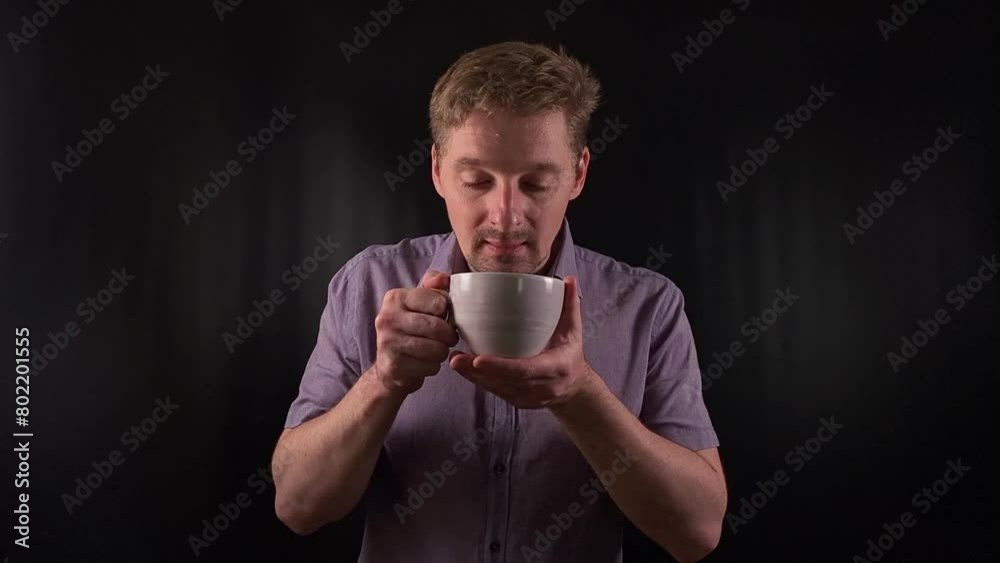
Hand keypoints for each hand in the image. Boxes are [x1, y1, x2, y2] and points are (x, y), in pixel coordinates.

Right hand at [373, 269, 458, 394]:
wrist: (390, 365)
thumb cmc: (411, 328)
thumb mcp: (420, 302)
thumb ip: (434, 285)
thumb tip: (444, 278)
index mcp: (395, 297)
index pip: (439, 302)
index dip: (447, 312)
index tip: (442, 317)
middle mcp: (387, 318)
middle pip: (438, 327)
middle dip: (449, 336)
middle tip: (447, 338)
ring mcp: (388, 343)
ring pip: (437, 349)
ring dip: (442, 352)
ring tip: (435, 350)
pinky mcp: (393, 366)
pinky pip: (430, 367)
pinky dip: (433, 367)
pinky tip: (423, 362)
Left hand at [449, 275, 595, 408]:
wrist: (575, 388)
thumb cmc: (570, 353)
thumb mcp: (574, 330)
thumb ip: (570, 305)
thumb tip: (568, 279)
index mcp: (556, 368)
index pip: (525, 370)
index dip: (501, 366)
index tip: (479, 359)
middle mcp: (542, 387)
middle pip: (506, 382)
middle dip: (478, 373)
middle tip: (457, 358)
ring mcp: (529, 398)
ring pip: (497, 389)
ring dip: (473, 377)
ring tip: (455, 361)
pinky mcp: (519, 402)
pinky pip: (496, 392)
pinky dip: (479, 381)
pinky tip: (464, 369)